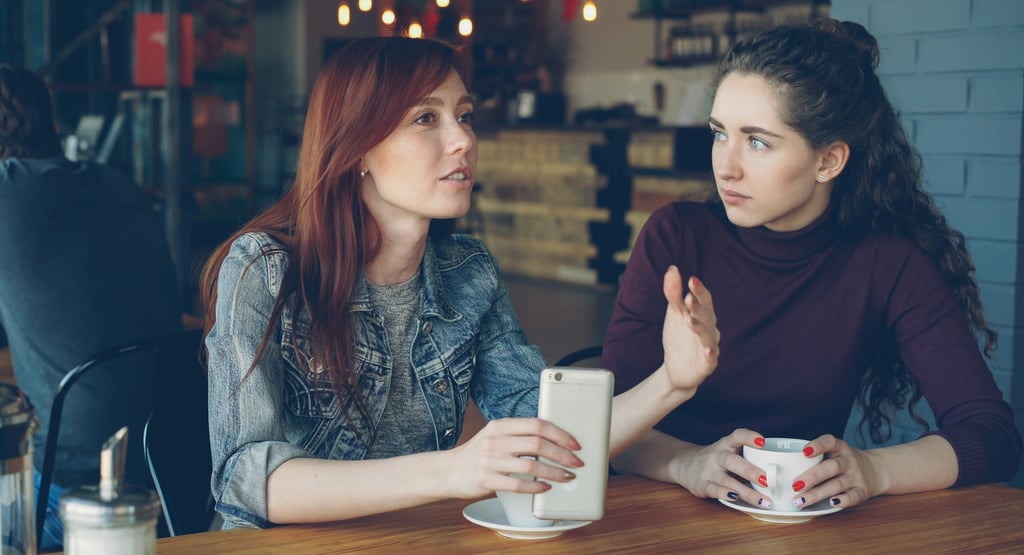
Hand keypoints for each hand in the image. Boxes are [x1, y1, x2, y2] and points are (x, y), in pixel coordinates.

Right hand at [445, 418, 582, 498]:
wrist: (448, 471)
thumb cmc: (478, 454)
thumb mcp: (495, 435)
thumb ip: (518, 434)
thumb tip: (553, 441)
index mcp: (500, 425)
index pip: (536, 424)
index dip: (559, 434)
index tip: (574, 443)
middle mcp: (495, 440)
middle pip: (537, 443)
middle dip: (562, 453)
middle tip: (576, 462)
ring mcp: (490, 460)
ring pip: (531, 465)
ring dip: (554, 472)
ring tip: (567, 476)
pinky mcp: (487, 480)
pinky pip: (518, 484)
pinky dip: (536, 487)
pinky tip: (546, 488)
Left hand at [661, 266, 718, 392]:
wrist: (675, 367)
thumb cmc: (679, 336)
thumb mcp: (674, 313)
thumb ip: (674, 293)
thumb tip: (672, 268)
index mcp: (703, 314)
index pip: (704, 300)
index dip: (699, 290)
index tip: (691, 280)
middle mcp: (710, 329)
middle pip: (707, 316)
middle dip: (698, 307)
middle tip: (688, 298)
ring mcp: (710, 347)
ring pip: (708, 336)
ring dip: (700, 328)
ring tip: (689, 320)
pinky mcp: (707, 365)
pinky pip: (711, 359)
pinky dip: (711, 354)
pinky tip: (708, 350)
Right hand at [670, 429, 766, 505]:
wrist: (683, 463)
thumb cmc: (715, 459)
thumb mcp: (728, 450)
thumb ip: (748, 455)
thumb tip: (780, 469)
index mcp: (725, 444)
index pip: (737, 436)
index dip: (749, 437)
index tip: (763, 442)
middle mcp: (717, 456)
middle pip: (732, 461)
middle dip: (750, 471)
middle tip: (767, 480)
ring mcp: (709, 471)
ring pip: (727, 480)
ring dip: (747, 491)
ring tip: (764, 501)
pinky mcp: (702, 485)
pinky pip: (714, 490)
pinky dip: (725, 494)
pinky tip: (736, 498)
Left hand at [788, 434, 879, 509]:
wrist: (875, 470)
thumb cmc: (842, 462)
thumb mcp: (831, 453)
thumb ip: (812, 457)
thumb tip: (777, 468)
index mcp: (839, 448)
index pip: (829, 442)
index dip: (817, 445)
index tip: (804, 452)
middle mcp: (848, 460)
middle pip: (831, 467)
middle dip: (812, 476)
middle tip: (794, 485)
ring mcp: (856, 476)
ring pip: (837, 484)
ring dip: (818, 493)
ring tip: (800, 500)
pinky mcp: (862, 491)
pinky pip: (853, 496)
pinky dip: (842, 501)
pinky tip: (830, 504)